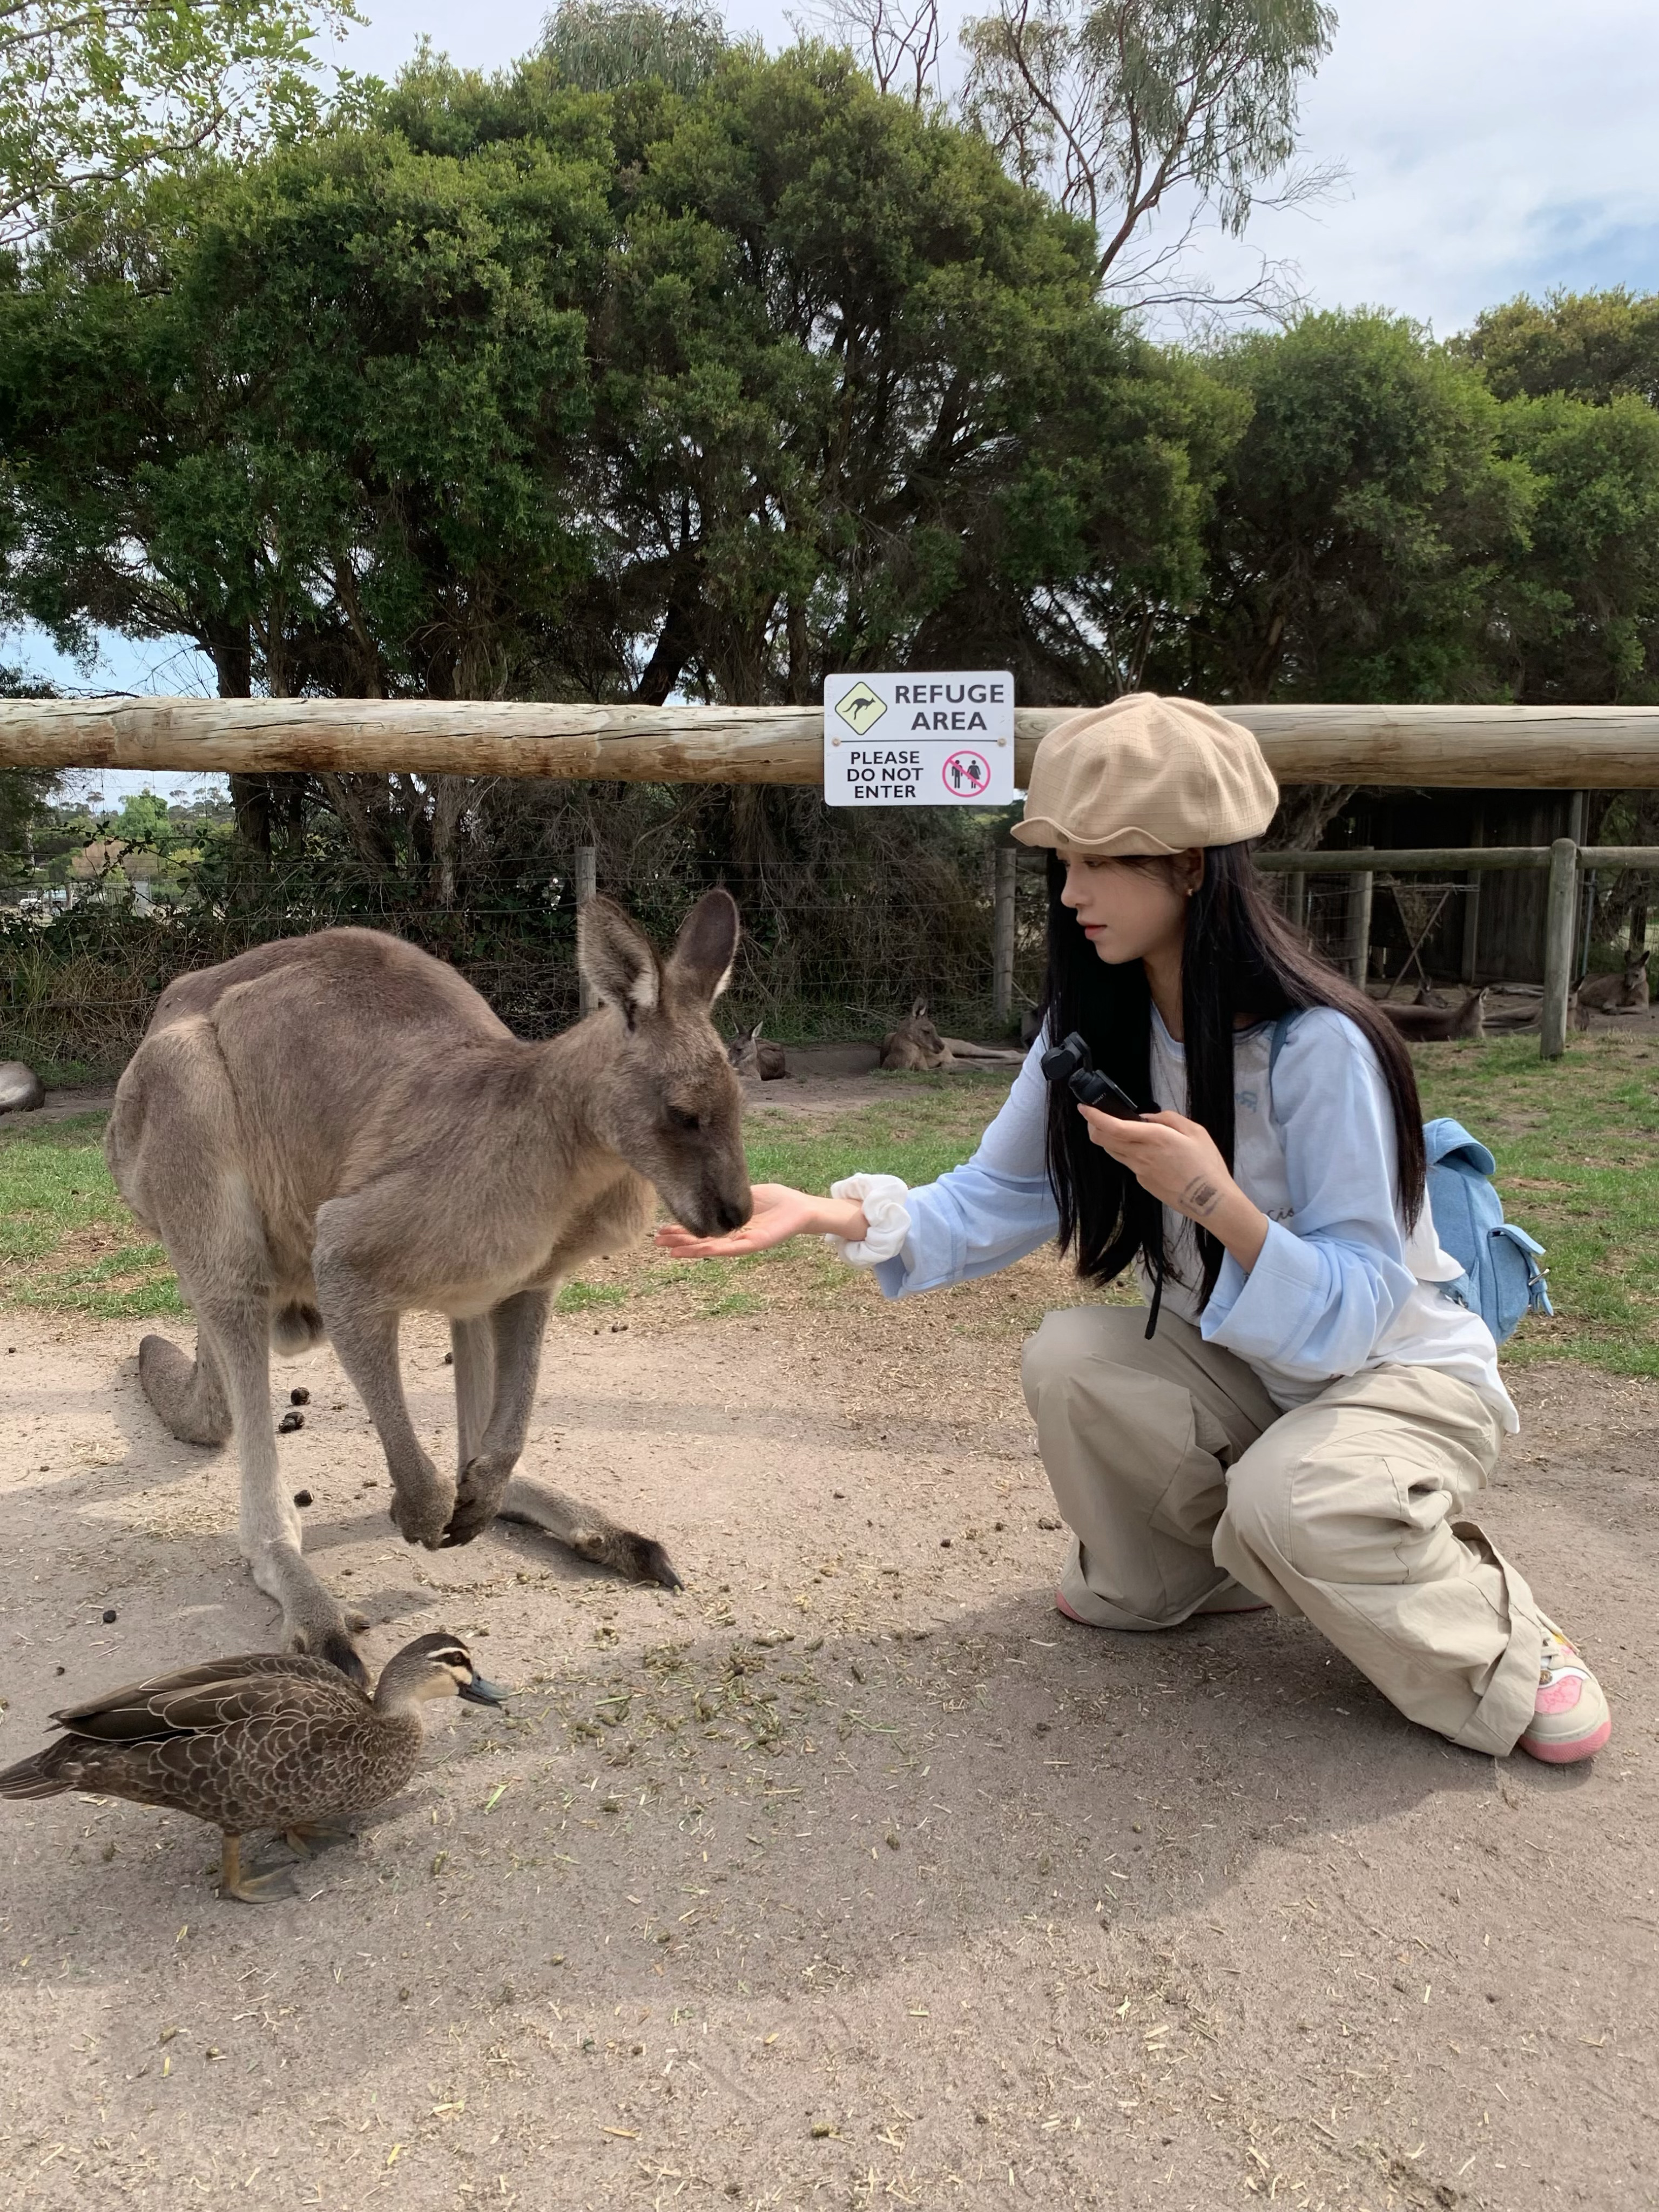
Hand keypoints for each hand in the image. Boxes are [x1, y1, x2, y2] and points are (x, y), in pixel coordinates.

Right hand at [653, 1182, 865, 1259]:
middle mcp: (733, 1237)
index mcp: (729, 1226)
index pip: (701, 1228)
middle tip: (657, 1241)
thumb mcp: (747, 1193)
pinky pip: (732, 1248)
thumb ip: (728, 1194)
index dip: (682, 1229)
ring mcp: (743, 1243)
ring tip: (671, 1251)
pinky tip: (699, 1251)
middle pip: (701, 1240)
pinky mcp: (755, 1244)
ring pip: (712, 1248)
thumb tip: (706, 1184)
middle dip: (679, 1241)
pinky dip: (715, 1250)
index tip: (662, 1229)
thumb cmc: (778, 1200)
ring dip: (691, 1250)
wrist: (801, 1209)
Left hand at [1077, 1106, 1268, 1270]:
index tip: (1083, 1108)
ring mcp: (1139, 1171)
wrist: (1211, 1201)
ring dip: (1109, 1139)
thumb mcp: (1195, 1131)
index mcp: (1154, 1138)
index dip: (1093, 1116)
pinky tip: (1145, 1151)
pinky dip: (1128, 1152)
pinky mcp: (1143, 1182)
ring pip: (1113, 1151)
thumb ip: (1168, 1118)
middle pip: (1103, 1140)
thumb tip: (1146, 1117)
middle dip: (1094, 1126)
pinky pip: (1128, 1163)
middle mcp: (1141, 1155)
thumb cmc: (1207, 1165)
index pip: (1112, 1127)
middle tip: (1097, 1116)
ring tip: (1120, 1129)